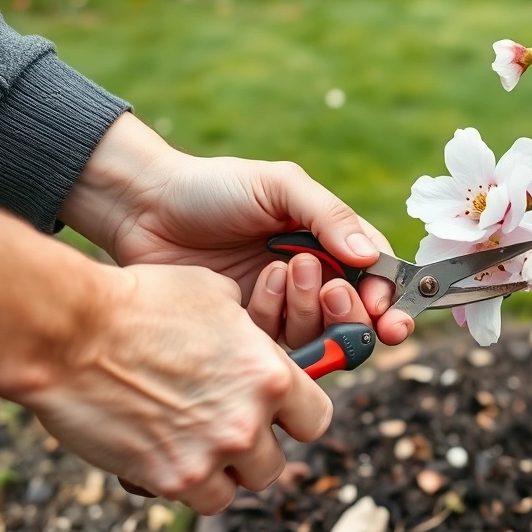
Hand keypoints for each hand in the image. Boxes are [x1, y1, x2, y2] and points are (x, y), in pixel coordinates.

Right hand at [20, 263, 329, 514]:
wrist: (70, 332)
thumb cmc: (141, 301)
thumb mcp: (214, 294)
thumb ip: (248, 328)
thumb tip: (256, 337)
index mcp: (270, 373)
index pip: (315, 418)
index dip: (296, 417)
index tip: (278, 414)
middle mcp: (250, 419)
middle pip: (275, 461)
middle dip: (254, 448)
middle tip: (225, 427)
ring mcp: (212, 452)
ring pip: (238, 486)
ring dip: (222, 470)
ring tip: (193, 443)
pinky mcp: (170, 478)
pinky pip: (200, 499)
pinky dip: (187, 484)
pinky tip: (166, 456)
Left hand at [60, 114, 412, 346]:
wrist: (144, 208)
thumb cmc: (214, 187)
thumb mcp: (278, 186)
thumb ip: (328, 215)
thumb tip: (370, 258)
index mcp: (329, 240)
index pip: (376, 275)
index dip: (387, 296)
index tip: (384, 308)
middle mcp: (312, 278)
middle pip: (355, 316)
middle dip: (353, 313)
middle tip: (334, 294)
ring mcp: (280, 308)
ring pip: (319, 333)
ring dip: (308, 307)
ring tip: (283, 269)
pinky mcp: (247, 333)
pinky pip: (276, 344)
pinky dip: (273, 316)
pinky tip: (255, 284)